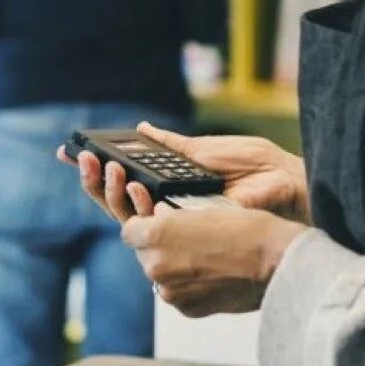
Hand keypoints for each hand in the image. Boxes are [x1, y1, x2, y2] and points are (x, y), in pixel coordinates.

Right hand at [60, 122, 309, 223]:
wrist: (289, 185)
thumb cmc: (258, 167)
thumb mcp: (207, 149)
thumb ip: (172, 145)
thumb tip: (143, 129)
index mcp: (172, 185)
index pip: (126, 182)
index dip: (99, 171)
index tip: (75, 152)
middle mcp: (170, 208)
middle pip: (119, 202)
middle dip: (96, 180)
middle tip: (84, 157)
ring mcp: (178, 225)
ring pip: (128, 219)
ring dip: (112, 194)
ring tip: (108, 168)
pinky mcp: (191, 236)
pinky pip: (156, 231)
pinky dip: (140, 210)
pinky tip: (135, 191)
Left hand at [123, 206, 306, 316]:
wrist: (276, 263)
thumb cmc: (246, 229)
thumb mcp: (203, 209)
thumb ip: (171, 220)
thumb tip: (157, 222)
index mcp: (156, 234)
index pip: (130, 229)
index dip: (144, 225)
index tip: (158, 223)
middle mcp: (156, 265)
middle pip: (144, 254)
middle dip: (159, 247)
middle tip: (187, 240)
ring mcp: (171, 291)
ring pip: (160, 275)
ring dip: (172, 267)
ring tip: (204, 258)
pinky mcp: (187, 309)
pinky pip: (177, 294)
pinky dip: (187, 286)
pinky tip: (211, 275)